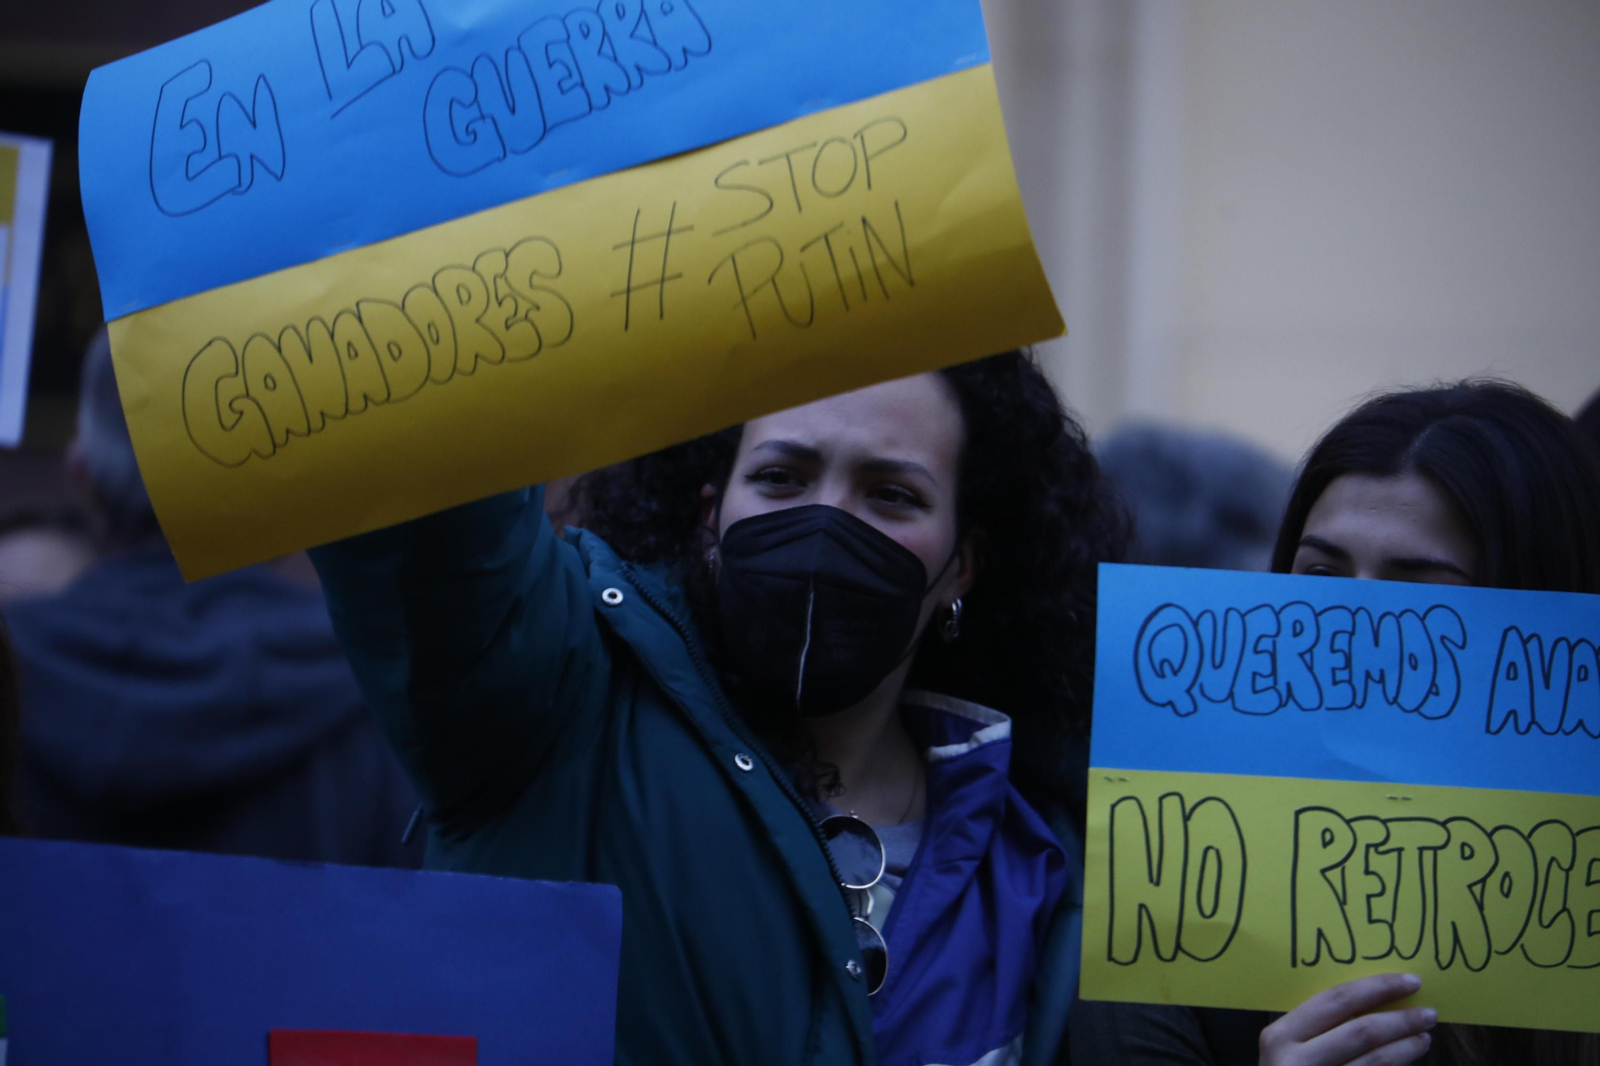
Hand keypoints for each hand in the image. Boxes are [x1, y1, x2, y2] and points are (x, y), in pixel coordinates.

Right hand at [1259, 973, 1436, 1065]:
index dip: (1377, 988)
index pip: (1336, 1000)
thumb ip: (1314, 1028)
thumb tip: (1373, 1000)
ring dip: (1406, 1046)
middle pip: (1361, 1031)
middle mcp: (1297, 1061)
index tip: (1410, 981)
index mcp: (1281, 1036)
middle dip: (1401, 1020)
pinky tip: (1407, 1059)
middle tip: (1429, 1012)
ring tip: (1424, 1036)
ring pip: (1375, 1061)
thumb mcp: (1286, 1048)